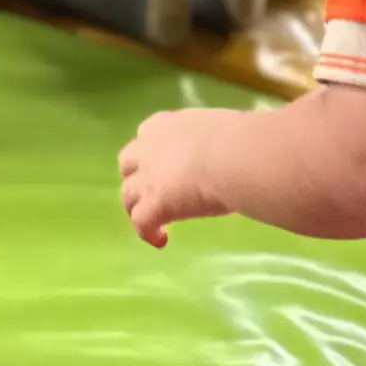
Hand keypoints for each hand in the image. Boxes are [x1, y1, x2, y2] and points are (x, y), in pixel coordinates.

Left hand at [120, 107, 226, 248]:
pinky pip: (141, 223)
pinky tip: (162, 241)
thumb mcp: (217, 128)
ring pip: (128, 196)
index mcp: (165, 125)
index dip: (152, 151)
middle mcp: (148, 149)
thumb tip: (224, 148)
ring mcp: (147, 179)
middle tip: (152, 191)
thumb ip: (209, 138)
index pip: (147, 134)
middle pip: (127, 164)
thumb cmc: (237, 138)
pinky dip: (148, 232)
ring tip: (153, 221)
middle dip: (136, 177)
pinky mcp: (153, 206)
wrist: (234, 156)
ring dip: (137, 207)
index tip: (166, 162)